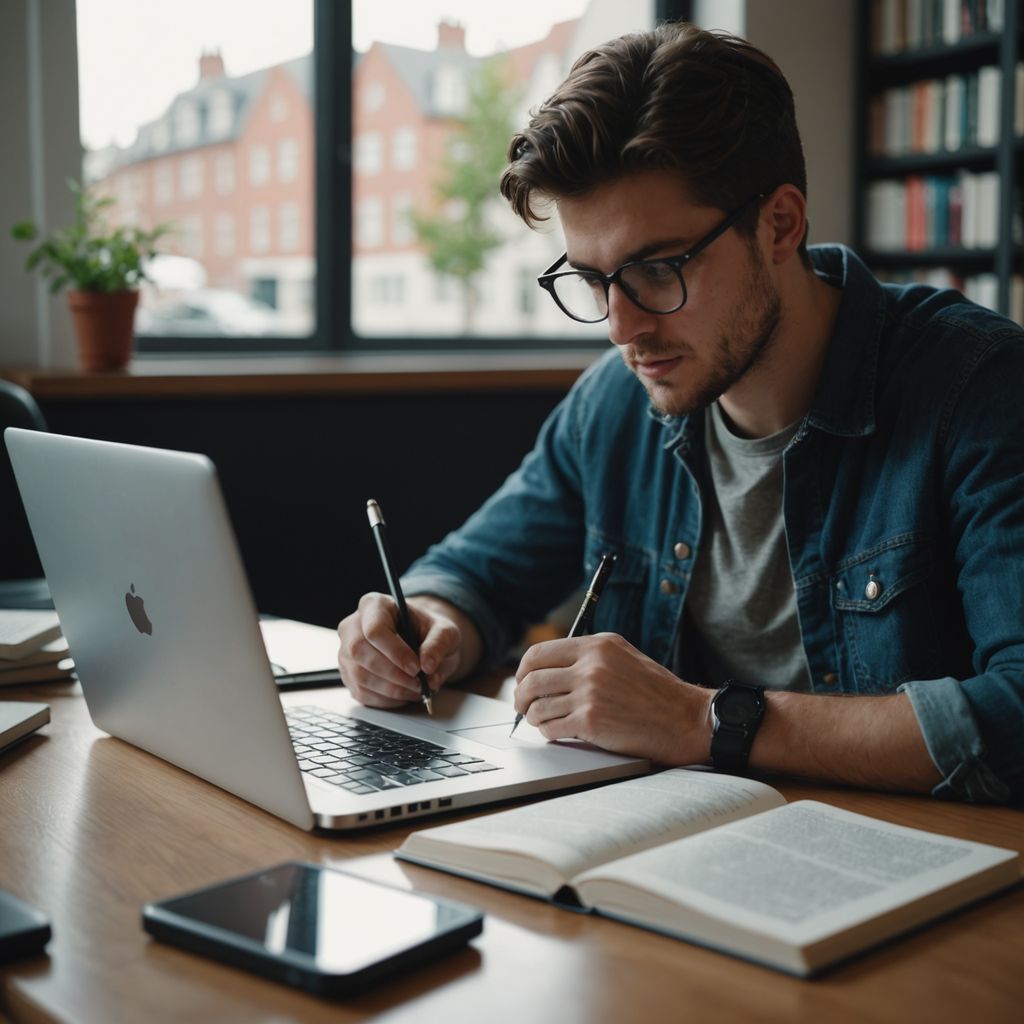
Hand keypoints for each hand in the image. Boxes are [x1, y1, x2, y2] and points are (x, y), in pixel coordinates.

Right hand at [337, 593, 462, 708]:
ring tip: (417, 689)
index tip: (416, 667)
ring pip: (360, 675)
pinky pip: (362, 693)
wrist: (422, 644)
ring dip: (393, 689)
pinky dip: (387, 700)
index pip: (374, 629)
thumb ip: (439, 642)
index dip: (395, 652)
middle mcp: (353, 627)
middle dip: (393, 674)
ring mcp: (347, 653)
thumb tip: (427, 665)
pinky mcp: (349, 676)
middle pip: (360, 652)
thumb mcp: (445, 630)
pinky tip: (405, 693)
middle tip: (419, 683)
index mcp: (374, 605)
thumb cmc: (429, 632)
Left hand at [514, 632, 713, 764]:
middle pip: (531, 679)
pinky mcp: (591, 721)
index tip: (522, 681)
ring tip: (540, 721)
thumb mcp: (623, 657)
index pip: (539, 652)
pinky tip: (557, 732)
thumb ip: (588, 657)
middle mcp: (591, 665)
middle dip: (520, 696)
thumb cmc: (656, 693)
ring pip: (538, 706)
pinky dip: (548, 733)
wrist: (686, 720)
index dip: (523, 670)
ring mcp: (590, 693)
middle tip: (522, 705)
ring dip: (533, 717)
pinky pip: (551, 728)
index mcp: (597, 645)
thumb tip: (548, 668)